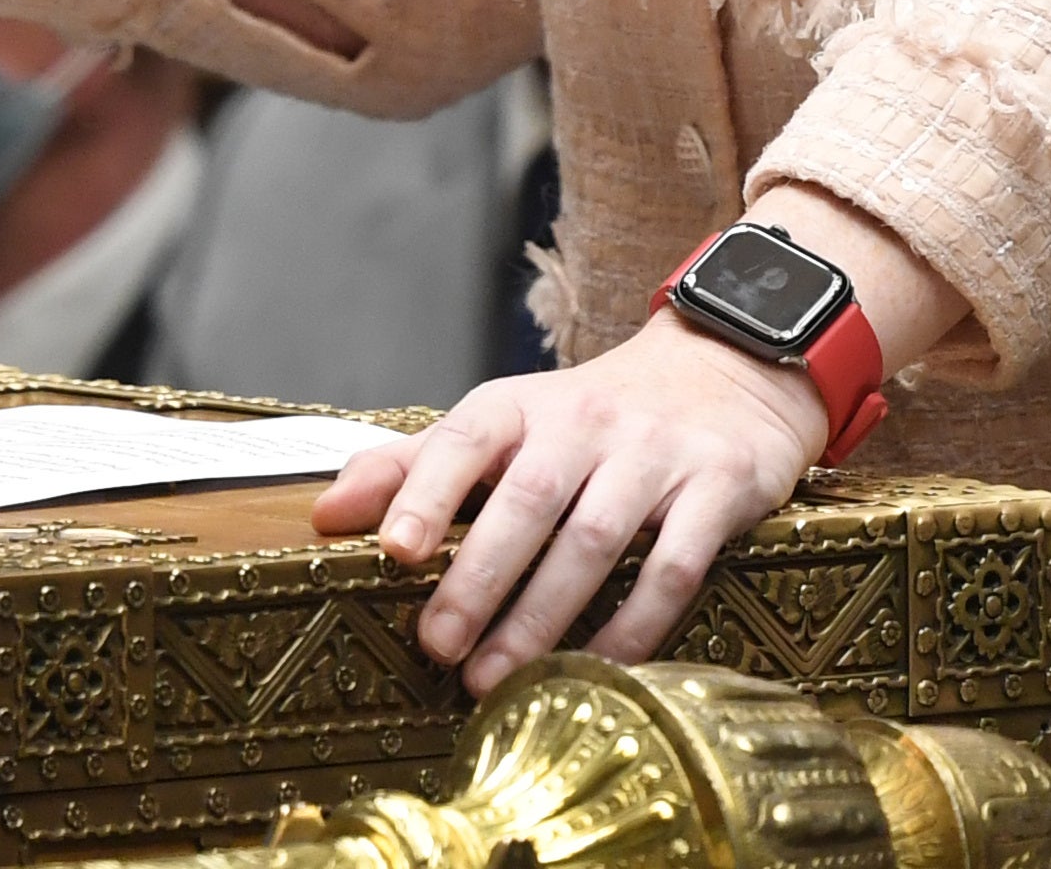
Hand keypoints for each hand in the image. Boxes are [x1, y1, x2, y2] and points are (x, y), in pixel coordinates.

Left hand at [310, 321, 826, 692]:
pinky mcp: (717, 491)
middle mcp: (588, 423)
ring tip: (494, 678)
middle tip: (438, 646)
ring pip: (595, 537)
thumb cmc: (590, 420)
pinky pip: (674, 567)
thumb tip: (325, 515)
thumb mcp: (504, 424)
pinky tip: (597, 670)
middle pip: (527, 499)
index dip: (426, 489)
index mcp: (524, 406)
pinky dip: (634, 624)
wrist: (725, 373)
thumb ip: (416, 467)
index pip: (466, 438)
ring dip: (543, 614)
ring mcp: (656, 455)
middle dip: (479, 576)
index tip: (393, 550)